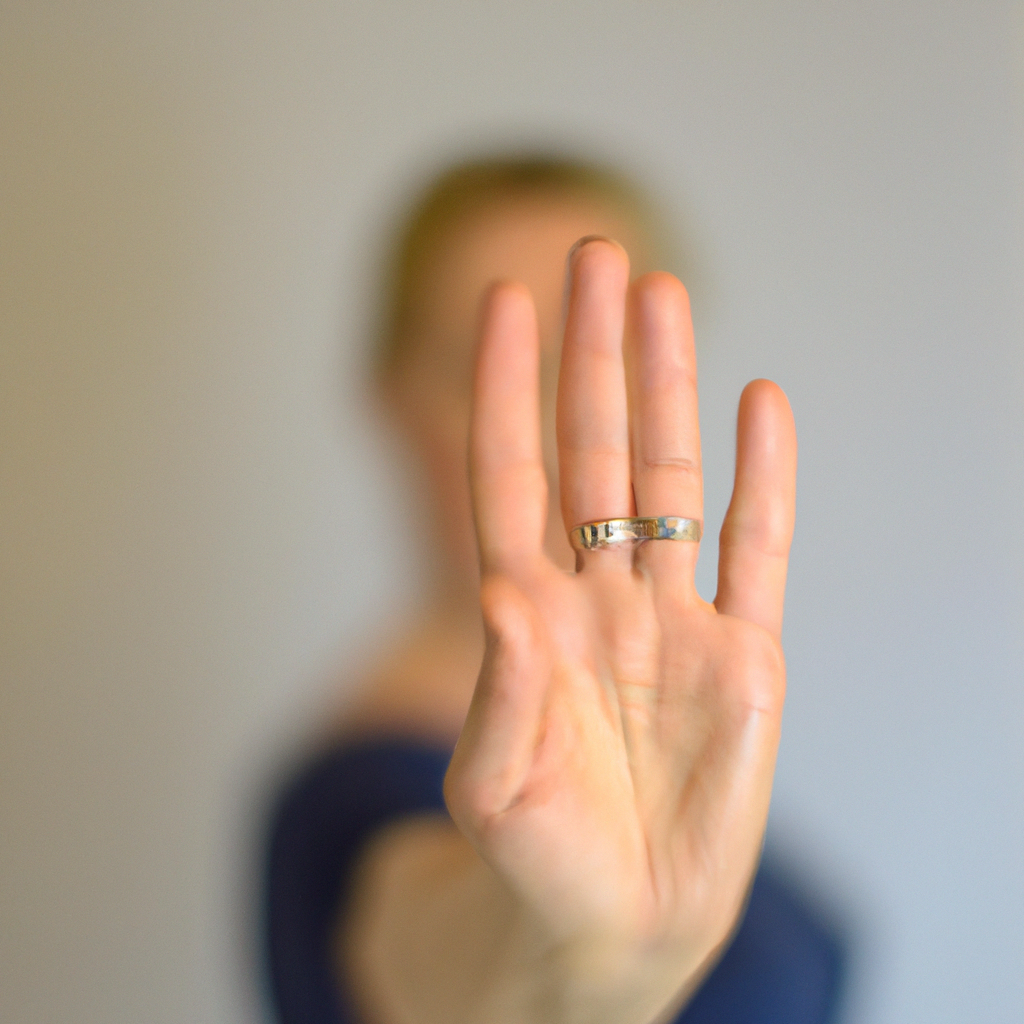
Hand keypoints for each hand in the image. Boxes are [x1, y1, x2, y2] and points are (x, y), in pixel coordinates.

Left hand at [444, 238, 796, 1018]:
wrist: (617, 923)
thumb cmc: (538, 860)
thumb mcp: (495, 785)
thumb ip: (499, 692)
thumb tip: (499, 594)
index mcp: (526, 618)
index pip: (510, 476)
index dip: (502, 391)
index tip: (500, 303)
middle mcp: (597, 599)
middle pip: (593, 450)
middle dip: (593, 355)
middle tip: (594, 255)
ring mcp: (671, 621)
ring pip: (669, 478)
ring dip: (669, 387)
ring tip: (662, 296)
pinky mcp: (744, 659)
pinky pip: (758, 550)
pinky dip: (764, 479)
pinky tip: (761, 404)